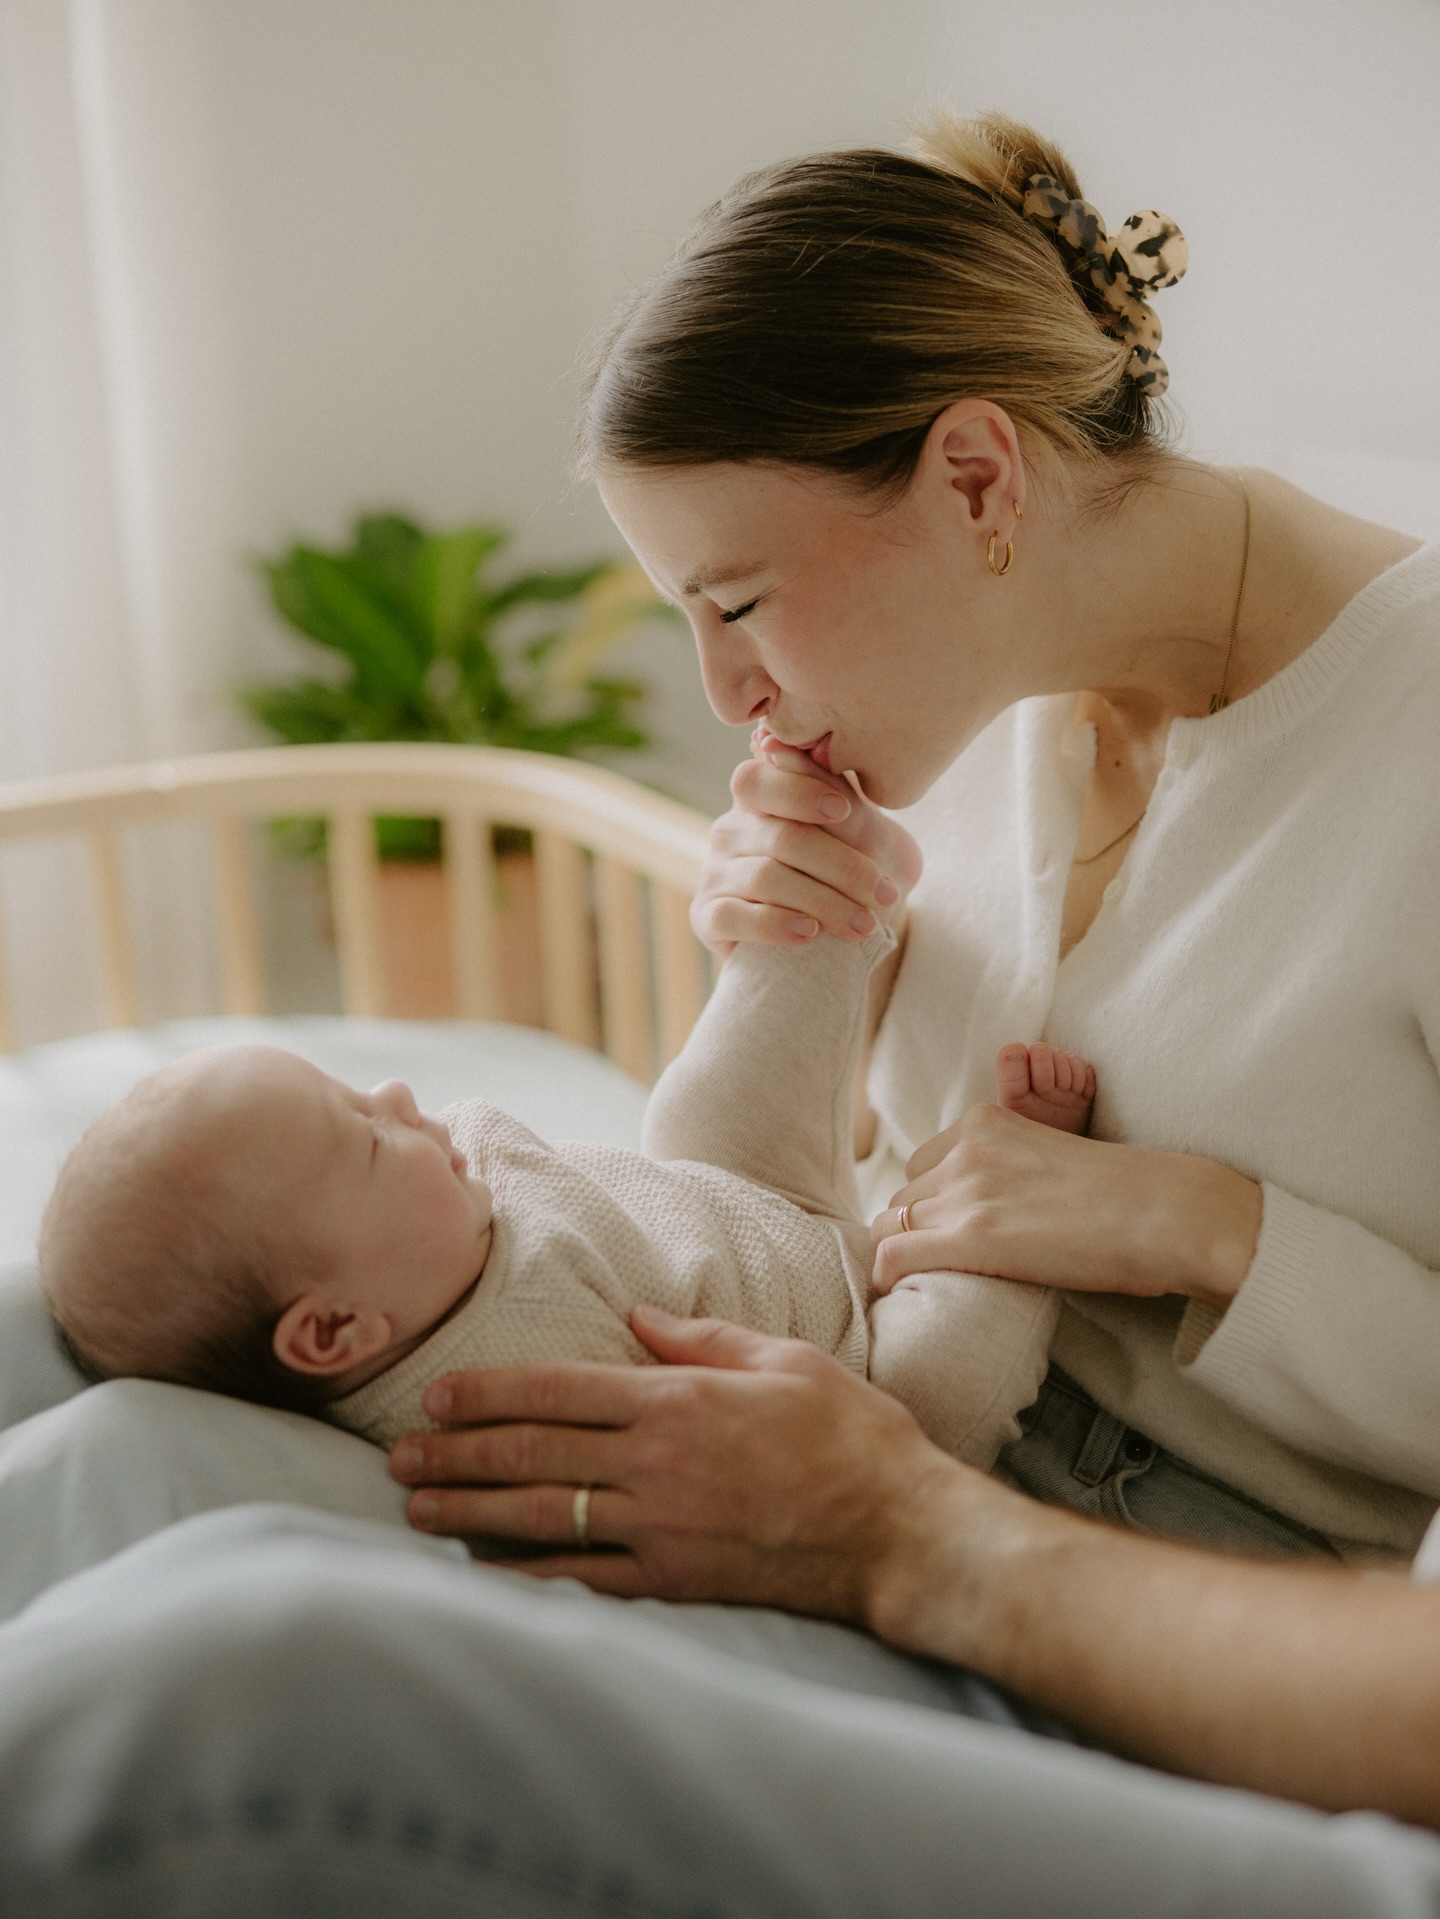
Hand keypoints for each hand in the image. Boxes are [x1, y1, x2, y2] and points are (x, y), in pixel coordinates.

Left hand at [389, 1305, 960, 1618]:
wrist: (900, 1531)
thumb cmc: (851, 1436)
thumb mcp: (783, 1359)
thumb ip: (701, 1339)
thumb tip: (635, 1318)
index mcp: (676, 1399)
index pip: (558, 1389)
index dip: (488, 1392)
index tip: (437, 1397)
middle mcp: (654, 1462)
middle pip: (532, 1451)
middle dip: (457, 1452)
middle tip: (397, 1456)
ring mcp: (660, 1527)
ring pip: (543, 1515)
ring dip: (471, 1511)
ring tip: (417, 1508)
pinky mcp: (675, 1582)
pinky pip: (583, 1579)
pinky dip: (526, 1576)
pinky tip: (483, 1573)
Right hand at [691, 731, 922, 956]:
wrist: (848, 933)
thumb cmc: (856, 870)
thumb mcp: (862, 832)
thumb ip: (836, 796)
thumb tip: (799, 762)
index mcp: (763, 797)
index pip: (759, 778)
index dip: (798, 792)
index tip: (844, 810)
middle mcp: (732, 830)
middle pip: (779, 837)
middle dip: (840, 866)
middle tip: (883, 893)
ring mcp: (715, 872)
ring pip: (764, 877)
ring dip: (822, 902)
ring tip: (863, 924)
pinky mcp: (707, 916)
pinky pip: (731, 915)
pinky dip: (775, 924)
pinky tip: (810, 932)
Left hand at [871, 1104, 1262, 1311]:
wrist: (1164, 1214)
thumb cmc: (1124, 1195)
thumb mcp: (1049, 1155)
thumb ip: (1007, 1166)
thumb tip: (991, 1208)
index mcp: (984, 1121)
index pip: (922, 1166)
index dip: (931, 1205)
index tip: (947, 1232)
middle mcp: (966, 1149)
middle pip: (903, 1198)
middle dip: (916, 1232)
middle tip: (940, 1265)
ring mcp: (966, 1190)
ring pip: (891, 1225)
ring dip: (906, 1254)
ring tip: (929, 1282)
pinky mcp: (972, 1236)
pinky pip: (891, 1255)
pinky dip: (887, 1277)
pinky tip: (901, 1294)